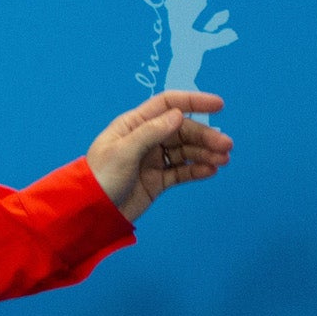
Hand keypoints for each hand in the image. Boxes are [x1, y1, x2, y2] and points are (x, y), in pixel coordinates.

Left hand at [85, 91, 232, 223]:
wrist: (91, 213)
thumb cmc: (100, 178)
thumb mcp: (122, 152)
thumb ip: (150, 132)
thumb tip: (178, 115)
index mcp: (133, 125)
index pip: (167, 105)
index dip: (193, 102)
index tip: (218, 105)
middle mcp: (145, 139)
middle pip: (182, 130)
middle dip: (205, 136)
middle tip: (226, 146)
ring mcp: (152, 159)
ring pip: (185, 151)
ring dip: (206, 153)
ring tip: (223, 160)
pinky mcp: (157, 180)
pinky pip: (181, 170)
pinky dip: (197, 169)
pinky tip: (210, 170)